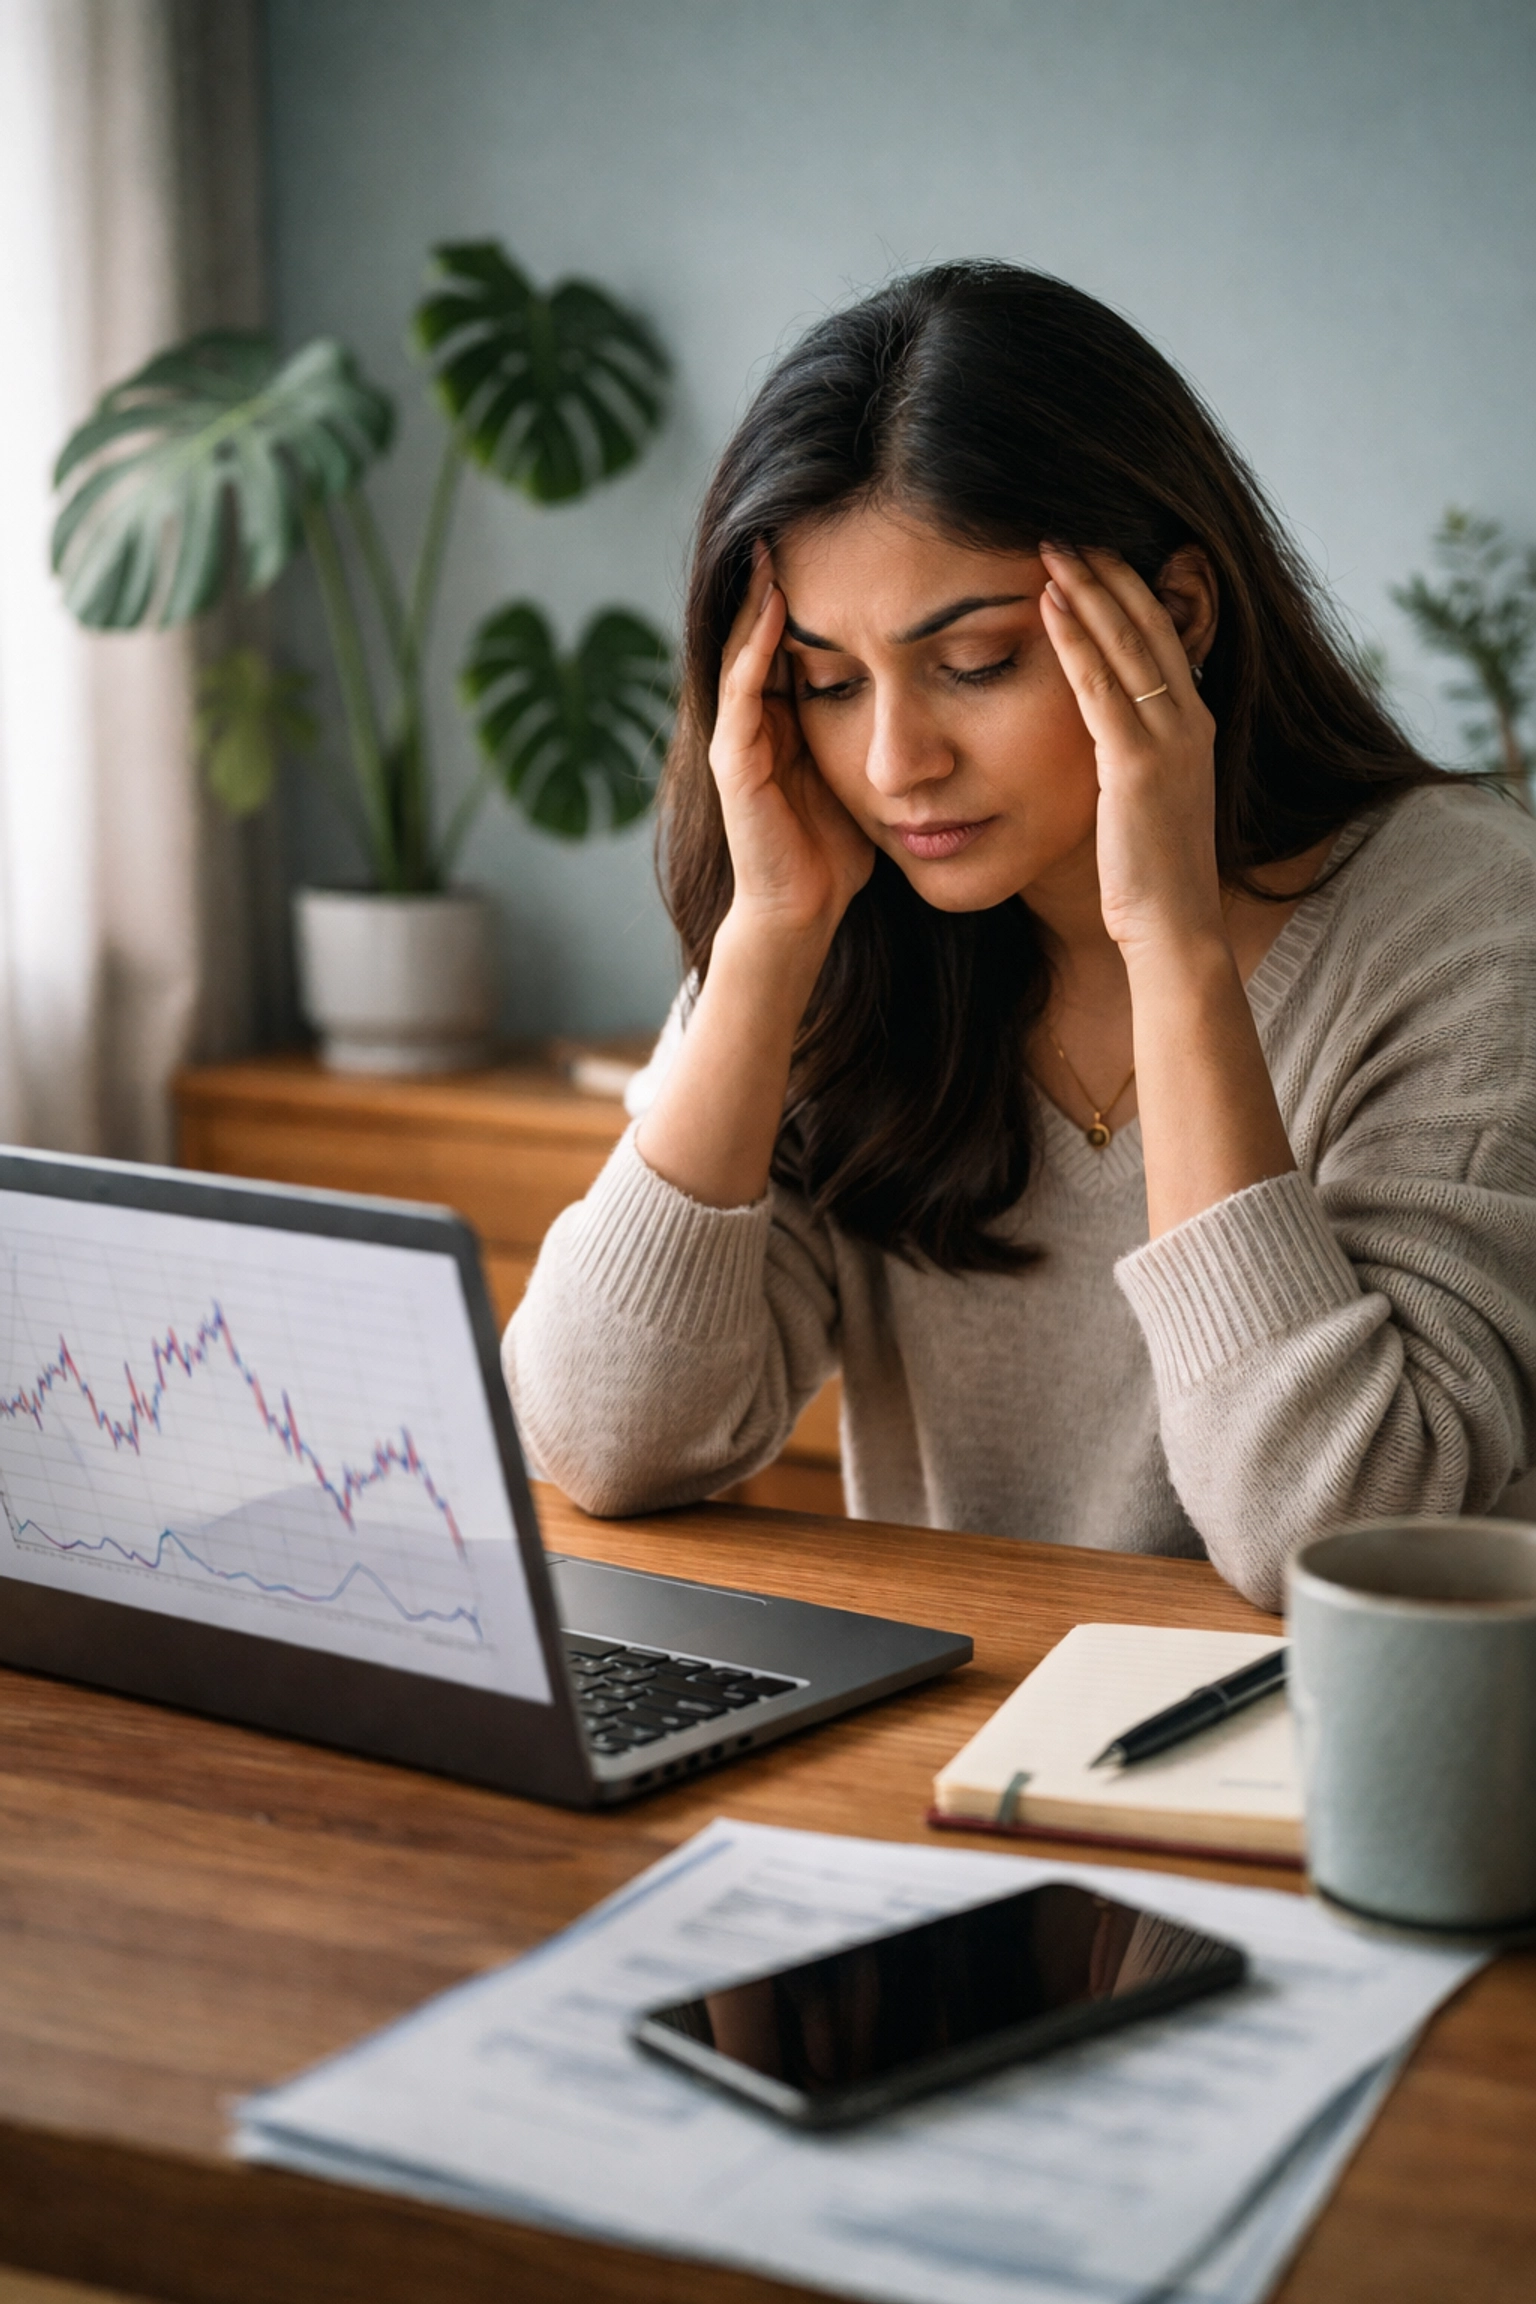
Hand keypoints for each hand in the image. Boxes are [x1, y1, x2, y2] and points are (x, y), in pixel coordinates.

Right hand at [710, 547, 874, 952]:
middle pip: (758, 631)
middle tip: (791, 513)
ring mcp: (737, 740)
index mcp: (782, 718)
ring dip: (756, 598)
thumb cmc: (838, 853)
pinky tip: (775, 608)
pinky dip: (755, 648)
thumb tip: (941, 686)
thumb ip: (881, 728)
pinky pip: (741, 693)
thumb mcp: (866, 771)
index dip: (808, 588)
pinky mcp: (734, 765)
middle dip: (770, 577)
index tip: (833, 534)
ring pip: (741, 651)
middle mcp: (752, 720)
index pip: (789, 637)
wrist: (803, 914)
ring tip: (773, 543)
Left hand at [1038, 546, 1221, 958]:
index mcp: (1194, 728)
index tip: (1096, 555)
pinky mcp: (1136, 764)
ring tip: (1052, 544)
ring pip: (1127, 642)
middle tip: (1069, 527)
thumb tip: (1101, 743)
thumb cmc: (1152, 879)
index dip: (1131, 593)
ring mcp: (1168, 739)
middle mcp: (1190, 721)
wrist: (1175, 929)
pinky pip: (1100, 686)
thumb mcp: (1145, 804)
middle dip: (1110, 571)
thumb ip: (1130, 761)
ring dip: (1089, 588)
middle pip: (1149, 625)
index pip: (1163, 640)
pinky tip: (1048, 602)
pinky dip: (1075, 638)